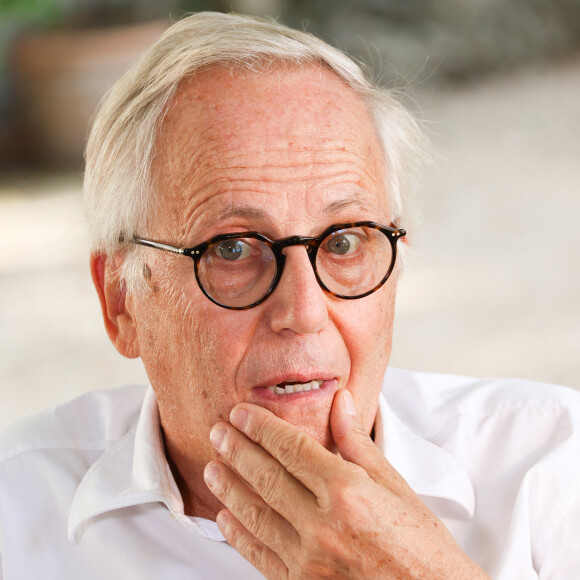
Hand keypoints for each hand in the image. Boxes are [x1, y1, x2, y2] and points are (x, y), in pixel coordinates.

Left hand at [204, 390, 489, 578]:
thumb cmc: (421, 545)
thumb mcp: (395, 485)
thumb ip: (358, 443)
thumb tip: (341, 402)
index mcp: (348, 491)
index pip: (292, 448)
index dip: (262, 427)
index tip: (241, 414)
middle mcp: (324, 524)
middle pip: (267, 477)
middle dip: (237, 450)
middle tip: (217, 432)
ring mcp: (310, 559)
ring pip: (256, 514)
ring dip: (230, 488)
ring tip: (213, 467)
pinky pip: (261, 556)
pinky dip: (239, 534)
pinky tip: (226, 517)